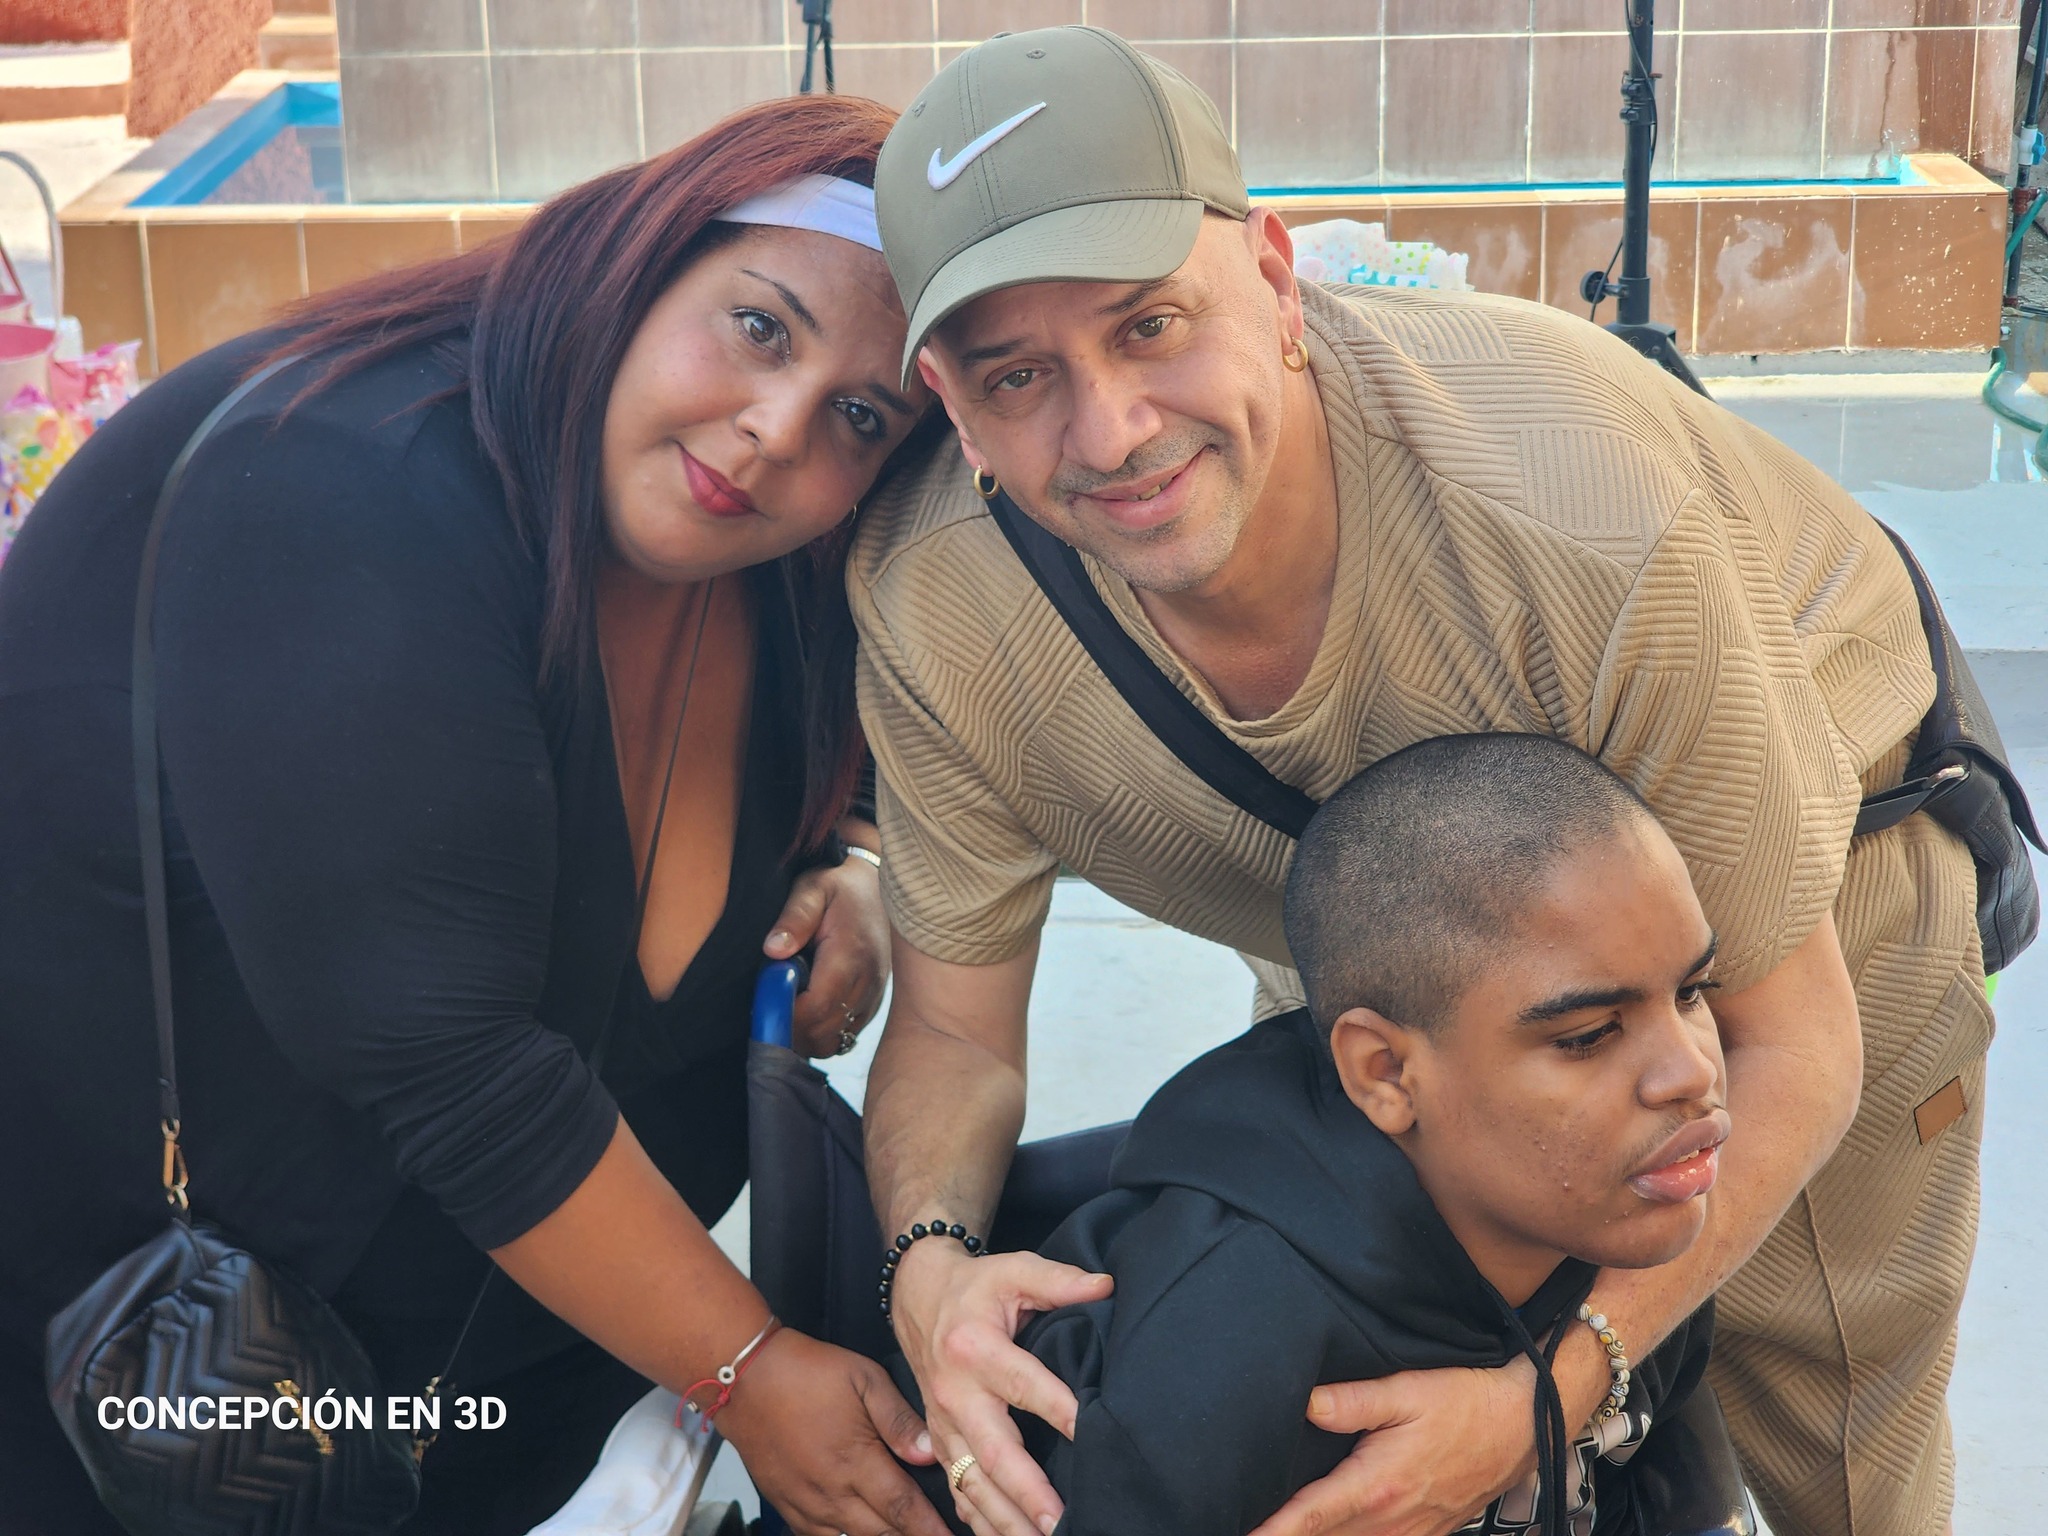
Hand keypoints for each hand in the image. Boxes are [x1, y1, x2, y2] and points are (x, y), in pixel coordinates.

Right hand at [717, 1328, 951, 1535]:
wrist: (745, 1377)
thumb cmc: (805, 1371)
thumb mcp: (863, 1378)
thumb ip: (899, 1419)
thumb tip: (928, 1452)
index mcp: (855, 1460)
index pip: (904, 1508)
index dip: (931, 1529)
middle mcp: (830, 1490)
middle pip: (881, 1532)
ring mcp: (805, 1502)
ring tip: (900, 1533)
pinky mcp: (785, 1504)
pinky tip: (855, 1530)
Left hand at [764, 847, 887, 1058]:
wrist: (877, 886)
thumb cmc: (839, 887)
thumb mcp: (812, 889)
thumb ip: (794, 918)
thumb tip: (773, 950)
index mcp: (851, 957)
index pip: (816, 1009)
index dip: (784, 1016)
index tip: (761, 1002)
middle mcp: (868, 984)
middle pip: (823, 1035)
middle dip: (789, 1029)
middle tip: (770, 1003)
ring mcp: (873, 998)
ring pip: (833, 1043)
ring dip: (804, 1034)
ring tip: (789, 1004)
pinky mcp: (873, 1005)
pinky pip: (843, 1037)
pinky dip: (821, 1032)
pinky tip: (807, 1007)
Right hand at [892, 1241, 1113, 1535]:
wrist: (919, 1296)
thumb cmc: (976, 1286)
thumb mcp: (1013, 1269)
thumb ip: (1058, 1279)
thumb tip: (1106, 1286)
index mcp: (975, 1348)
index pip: (1023, 1384)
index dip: (1059, 1409)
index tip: (1089, 1433)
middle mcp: (955, 1393)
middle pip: (992, 1451)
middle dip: (1026, 1491)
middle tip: (1059, 1522)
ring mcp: (943, 1424)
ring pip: (971, 1482)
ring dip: (1004, 1520)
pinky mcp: (939, 1441)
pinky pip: (956, 1489)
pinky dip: (978, 1522)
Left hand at [1249, 1359, 1538, 1535]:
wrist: (1522, 1426)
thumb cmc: (1465, 1403)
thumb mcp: (1408, 1391)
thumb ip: (1353, 1401)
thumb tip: (1305, 1403)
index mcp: (1377, 1485)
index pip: (1311, 1516)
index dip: (1274, 1530)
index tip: (1246, 1535)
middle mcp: (1392, 1520)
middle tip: (1248, 1524)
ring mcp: (1412, 1533)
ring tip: (1284, 1530)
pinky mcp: (1427, 1534)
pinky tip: (1336, 1530)